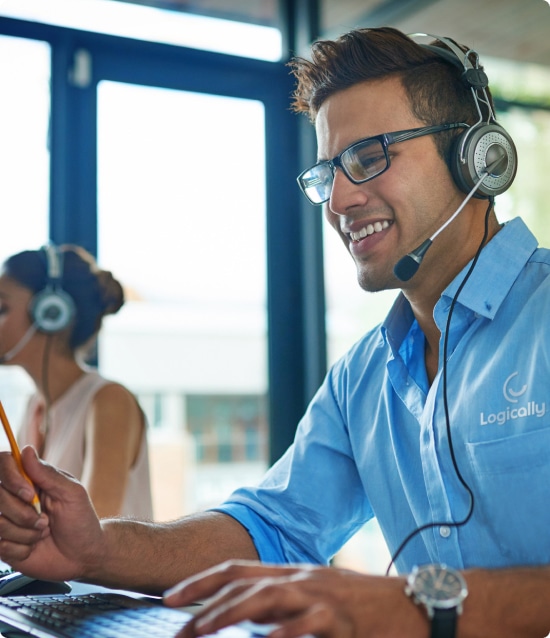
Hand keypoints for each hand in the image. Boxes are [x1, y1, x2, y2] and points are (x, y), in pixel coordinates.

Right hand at [0, 446, 104, 581]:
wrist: (82, 555)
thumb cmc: (81, 520)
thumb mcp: (72, 493)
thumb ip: (48, 474)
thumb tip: (26, 450)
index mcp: (30, 480)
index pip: (3, 463)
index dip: (10, 478)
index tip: (29, 494)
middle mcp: (14, 498)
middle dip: (23, 513)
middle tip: (45, 520)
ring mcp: (6, 521)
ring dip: (26, 533)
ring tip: (43, 533)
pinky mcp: (3, 545)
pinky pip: (0, 546)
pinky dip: (22, 548)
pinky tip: (34, 547)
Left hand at [164, 560, 427, 637]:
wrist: (412, 605)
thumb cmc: (360, 605)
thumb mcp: (315, 598)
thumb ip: (281, 605)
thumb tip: (246, 617)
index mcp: (291, 572)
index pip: (236, 570)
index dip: (201, 581)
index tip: (169, 598)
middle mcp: (300, 578)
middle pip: (243, 583)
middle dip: (204, 602)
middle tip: (175, 626)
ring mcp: (320, 596)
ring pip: (266, 597)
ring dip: (230, 612)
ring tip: (200, 629)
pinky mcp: (341, 619)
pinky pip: (307, 625)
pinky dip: (284, 634)